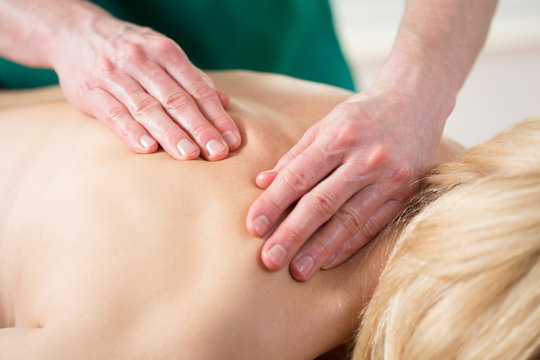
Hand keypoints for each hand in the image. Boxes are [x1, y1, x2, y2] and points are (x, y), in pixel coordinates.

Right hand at [51, 15, 240, 159]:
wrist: (73, 32)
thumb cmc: (129, 51)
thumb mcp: (162, 54)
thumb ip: (192, 78)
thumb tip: (224, 101)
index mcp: (165, 52)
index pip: (197, 88)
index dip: (216, 116)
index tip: (232, 140)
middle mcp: (141, 61)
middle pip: (176, 100)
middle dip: (200, 128)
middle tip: (218, 153)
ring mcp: (115, 76)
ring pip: (148, 108)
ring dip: (171, 133)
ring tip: (189, 155)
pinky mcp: (91, 92)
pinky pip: (114, 114)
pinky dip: (131, 131)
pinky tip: (147, 148)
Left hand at [246, 87, 445, 280]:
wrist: (415, 102)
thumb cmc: (361, 116)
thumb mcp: (325, 126)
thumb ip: (295, 156)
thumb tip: (262, 183)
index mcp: (339, 137)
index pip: (299, 176)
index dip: (273, 203)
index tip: (253, 227)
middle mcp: (366, 158)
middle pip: (322, 203)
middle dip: (293, 234)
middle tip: (269, 260)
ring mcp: (389, 178)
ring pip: (349, 220)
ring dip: (320, 249)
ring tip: (298, 271)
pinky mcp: (405, 193)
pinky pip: (373, 226)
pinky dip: (349, 246)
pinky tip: (328, 261)